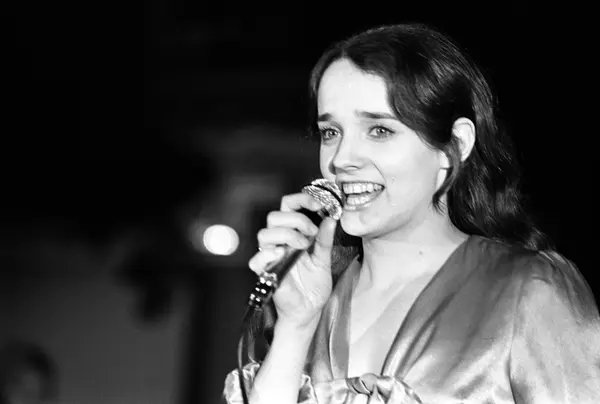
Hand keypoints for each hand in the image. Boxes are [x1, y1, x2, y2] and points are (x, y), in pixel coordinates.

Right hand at [248, 192, 337, 327]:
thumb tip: (331, 219)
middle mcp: (278, 242)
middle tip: (312, 232)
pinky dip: (268, 253)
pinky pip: (256, 260)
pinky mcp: (265, 273)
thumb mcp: (324, 259)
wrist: (309, 311)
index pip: (288, 206)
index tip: (319, 204)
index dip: (301, 200)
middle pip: (274, 216)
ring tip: (303, 246)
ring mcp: (270, 257)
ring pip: (264, 233)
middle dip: (296, 219)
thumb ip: (325, 239)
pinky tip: (282, 254)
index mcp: (292, 233)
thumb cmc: (313, 286)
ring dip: (286, 234)